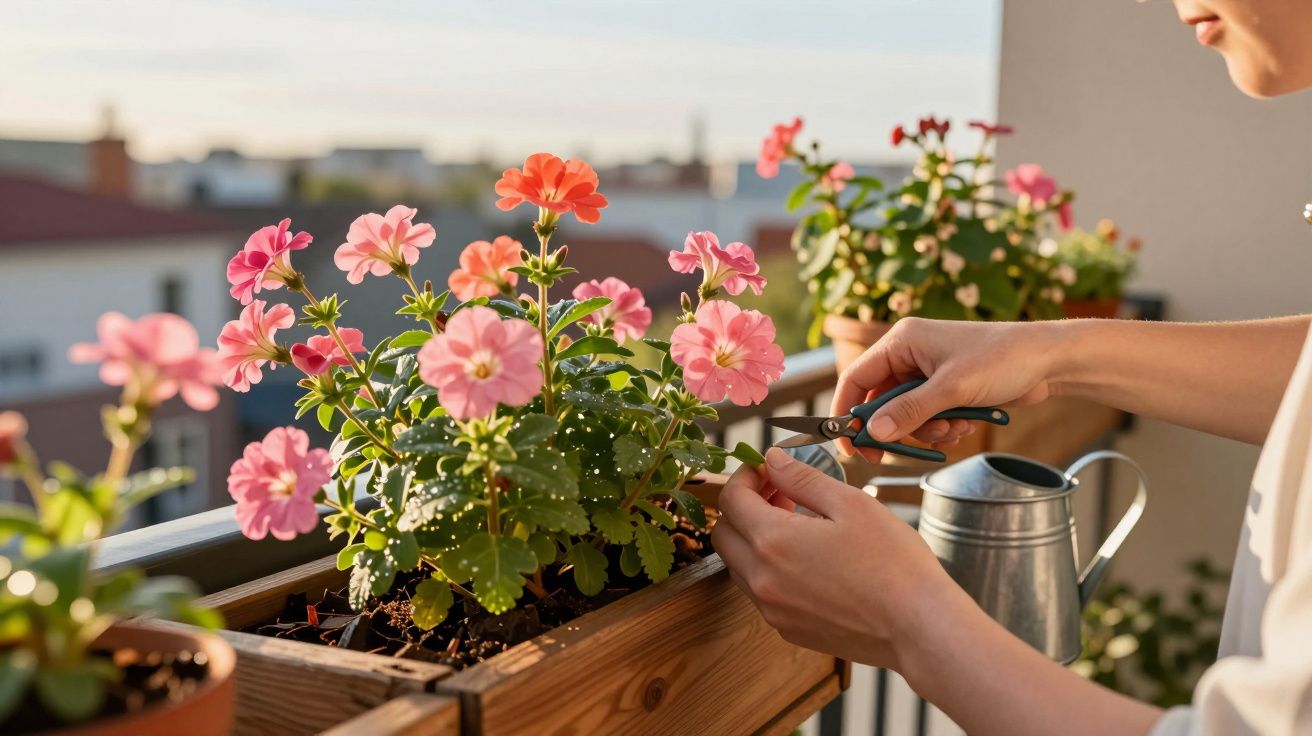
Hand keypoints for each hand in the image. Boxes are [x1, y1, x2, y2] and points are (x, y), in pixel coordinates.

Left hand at [712, 447, 975, 667]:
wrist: (918, 628)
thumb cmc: (893, 563)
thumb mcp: (849, 504)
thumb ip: (802, 478)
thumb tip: (772, 459)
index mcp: (772, 542)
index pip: (731, 501)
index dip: (744, 478)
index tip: (766, 470)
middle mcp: (762, 580)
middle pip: (724, 535)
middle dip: (743, 507)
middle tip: (779, 494)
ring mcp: (773, 610)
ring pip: (739, 566)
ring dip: (754, 539)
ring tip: (797, 523)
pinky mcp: (788, 630)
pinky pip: (761, 592)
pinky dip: (769, 569)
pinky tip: (807, 558)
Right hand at [832, 318, 1063, 461]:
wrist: (1048, 361)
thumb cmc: (1002, 359)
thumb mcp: (952, 388)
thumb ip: (909, 411)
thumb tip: (873, 433)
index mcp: (902, 341)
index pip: (857, 378)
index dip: (848, 412)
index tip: (849, 444)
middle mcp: (910, 354)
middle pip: (881, 402)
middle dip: (897, 427)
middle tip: (897, 452)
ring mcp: (929, 373)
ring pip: (906, 414)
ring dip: (926, 430)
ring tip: (953, 428)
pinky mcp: (946, 388)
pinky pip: (928, 417)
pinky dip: (942, 428)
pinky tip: (965, 424)